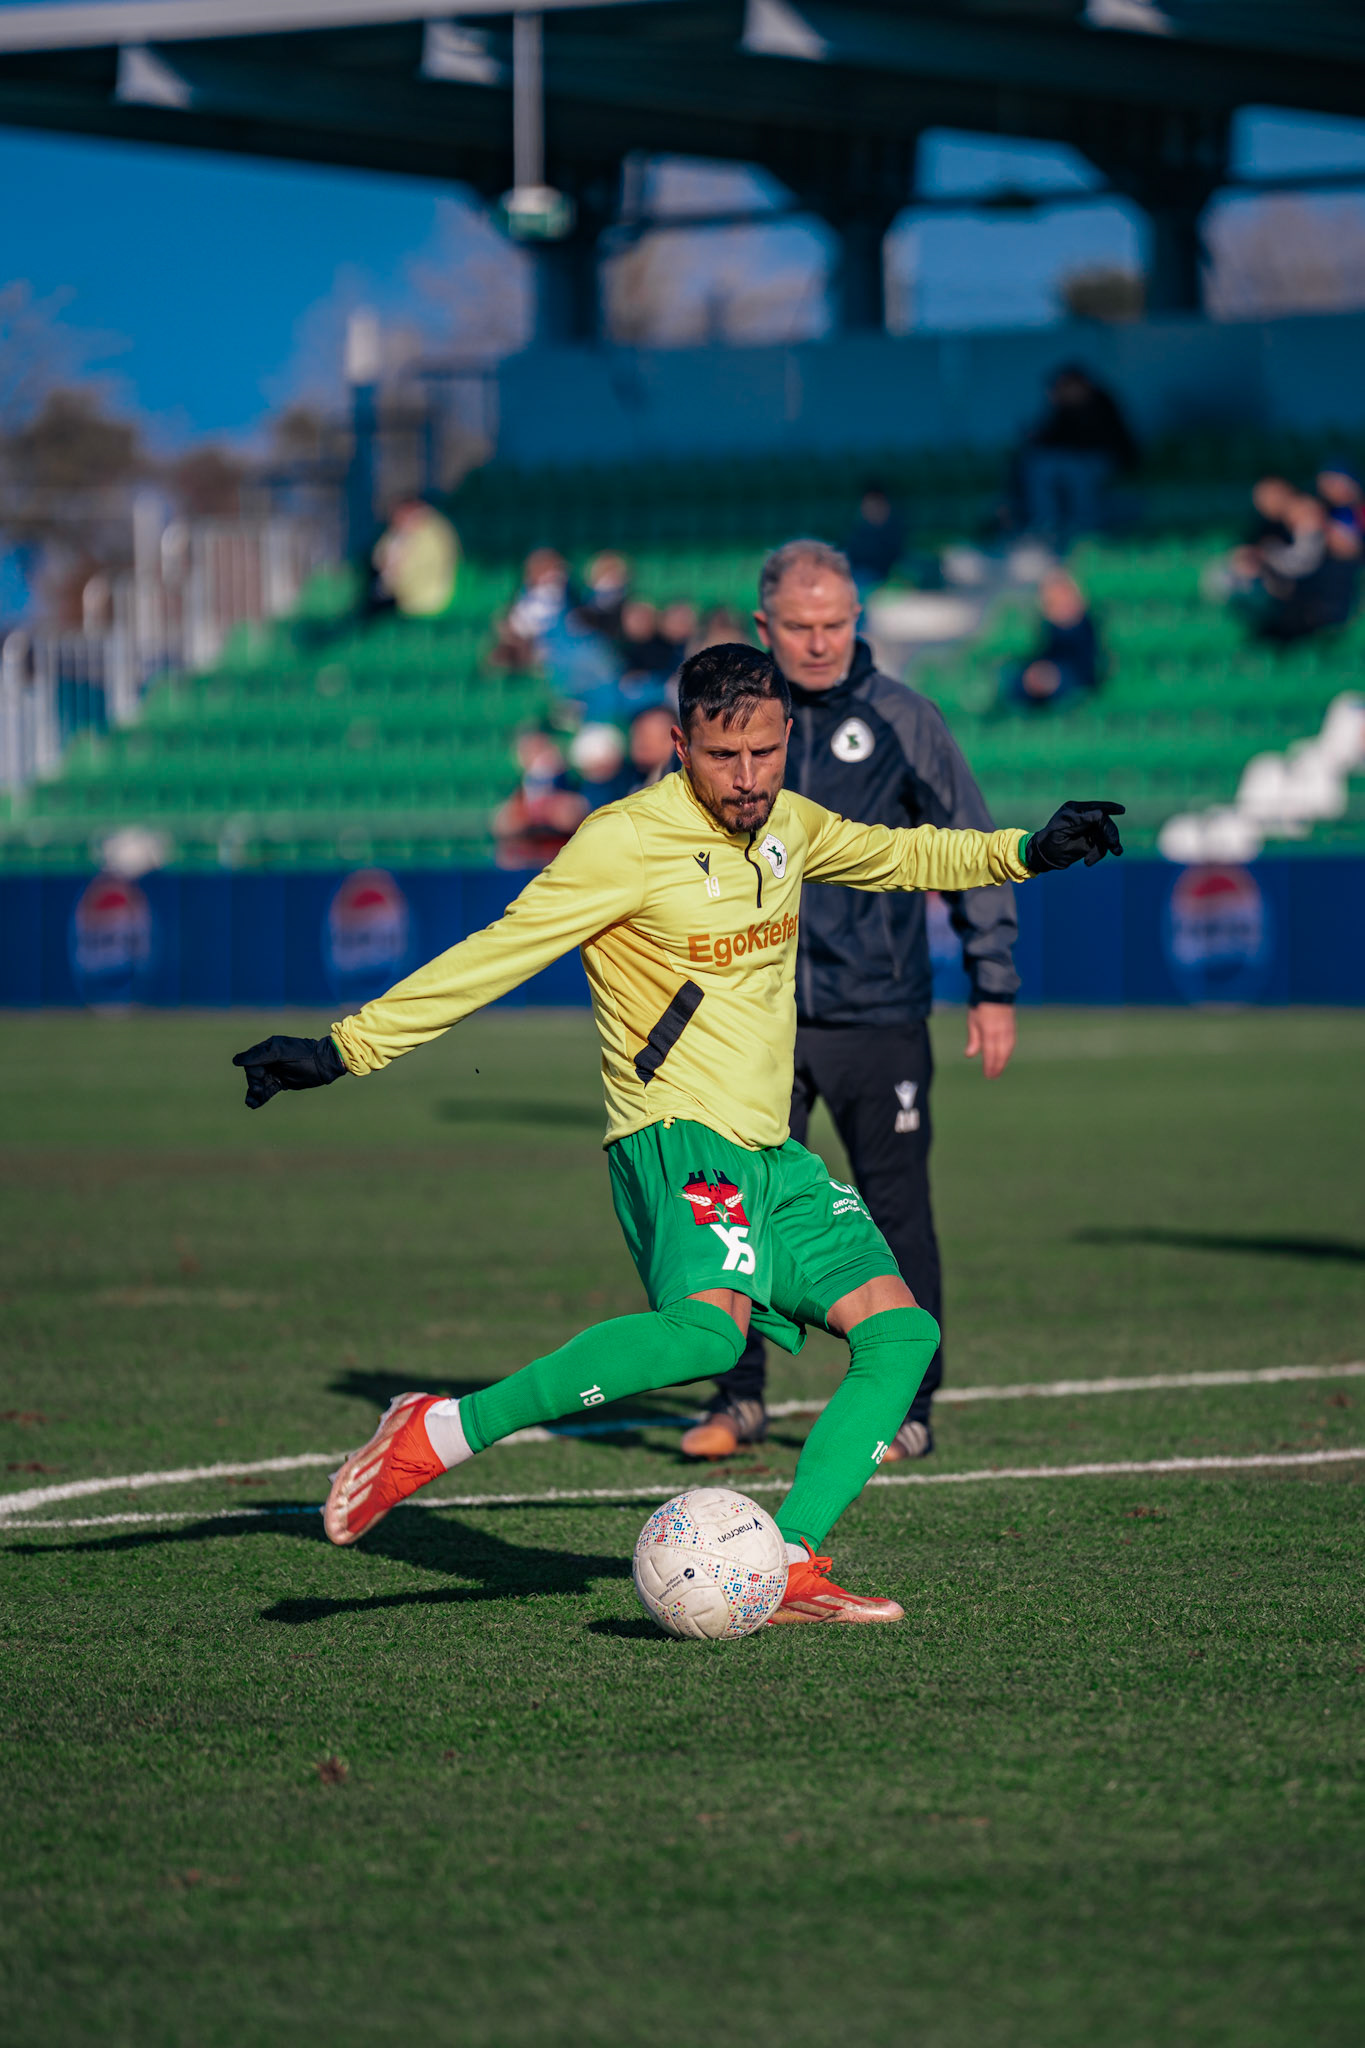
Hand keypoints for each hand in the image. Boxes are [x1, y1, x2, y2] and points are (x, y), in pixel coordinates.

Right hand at [232, 1034, 346, 1109]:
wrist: (324, 1065)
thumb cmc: (304, 1056)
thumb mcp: (282, 1054)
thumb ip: (260, 1056)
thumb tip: (236, 1061)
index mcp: (270, 1048)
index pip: (252, 1061)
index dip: (253, 1072)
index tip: (259, 1079)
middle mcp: (270, 1059)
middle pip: (254, 1074)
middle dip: (254, 1083)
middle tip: (258, 1092)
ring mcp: (276, 1071)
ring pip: (260, 1083)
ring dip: (255, 1093)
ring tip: (251, 1103)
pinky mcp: (282, 1081)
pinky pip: (268, 1090)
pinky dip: (261, 1097)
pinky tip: (253, 1104)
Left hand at [965, 1002, 1015, 1079]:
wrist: (995, 991)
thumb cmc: (980, 1006)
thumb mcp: (972, 1022)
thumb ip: (973, 1040)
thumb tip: (970, 1055)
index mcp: (989, 1032)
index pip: (990, 1053)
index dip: (989, 1065)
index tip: (988, 1075)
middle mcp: (1001, 1032)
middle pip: (1001, 1054)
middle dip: (998, 1067)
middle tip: (994, 1076)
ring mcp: (1008, 1029)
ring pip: (1008, 1049)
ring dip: (1004, 1061)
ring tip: (999, 1070)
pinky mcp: (1013, 1026)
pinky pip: (1012, 1043)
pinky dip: (1009, 1052)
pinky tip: (1006, 1056)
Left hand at [1026, 800, 1124, 871]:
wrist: (1045, 856)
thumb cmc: (1049, 841)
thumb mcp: (1061, 829)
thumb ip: (1079, 820)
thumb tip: (1100, 814)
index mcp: (1075, 809)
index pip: (1097, 808)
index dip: (1111, 808)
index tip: (1120, 811)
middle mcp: (1084, 817)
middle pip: (1105, 822)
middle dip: (1110, 834)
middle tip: (1113, 847)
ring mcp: (1089, 829)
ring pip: (1106, 835)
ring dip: (1104, 848)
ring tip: (1090, 861)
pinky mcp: (1092, 840)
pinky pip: (1102, 845)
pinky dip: (1098, 853)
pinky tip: (1088, 862)